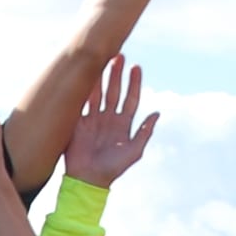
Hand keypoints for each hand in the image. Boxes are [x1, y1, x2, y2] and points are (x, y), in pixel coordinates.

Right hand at [64, 55, 159, 188]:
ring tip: (103, 60)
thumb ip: (144, 132)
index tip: (136, 67)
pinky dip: (84, 89)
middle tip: (119, 55)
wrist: (88, 180)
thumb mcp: (134, 151)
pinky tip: (85, 76)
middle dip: (117, 74)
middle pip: (114, 91)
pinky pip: (81, 102)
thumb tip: (157, 113)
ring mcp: (93, 119)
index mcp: (123, 124)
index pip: (131, 98)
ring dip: (100, 77)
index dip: (134, 83)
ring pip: (98, 93)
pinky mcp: (78, 123)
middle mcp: (109, 118)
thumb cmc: (113, 169)